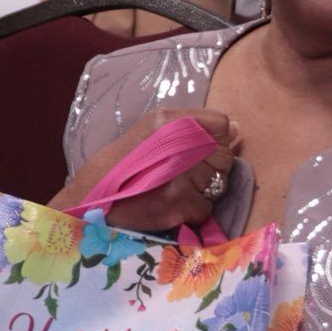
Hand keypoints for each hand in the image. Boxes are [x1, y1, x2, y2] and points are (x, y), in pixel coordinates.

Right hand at [52, 107, 239, 232]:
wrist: (93, 196)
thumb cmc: (126, 162)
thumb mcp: (154, 130)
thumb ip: (196, 126)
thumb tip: (237, 128)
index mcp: (170, 119)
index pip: (222, 124)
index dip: (214, 141)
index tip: (196, 150)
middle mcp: (177, 141)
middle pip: (224, 156)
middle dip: (211, 169)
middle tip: (182, 174)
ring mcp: (178, 172)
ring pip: (218, 184)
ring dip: (202, 192)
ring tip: (173, 189)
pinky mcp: (177, 200)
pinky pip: (205, 208)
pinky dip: (192, 212)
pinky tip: (170, 206)